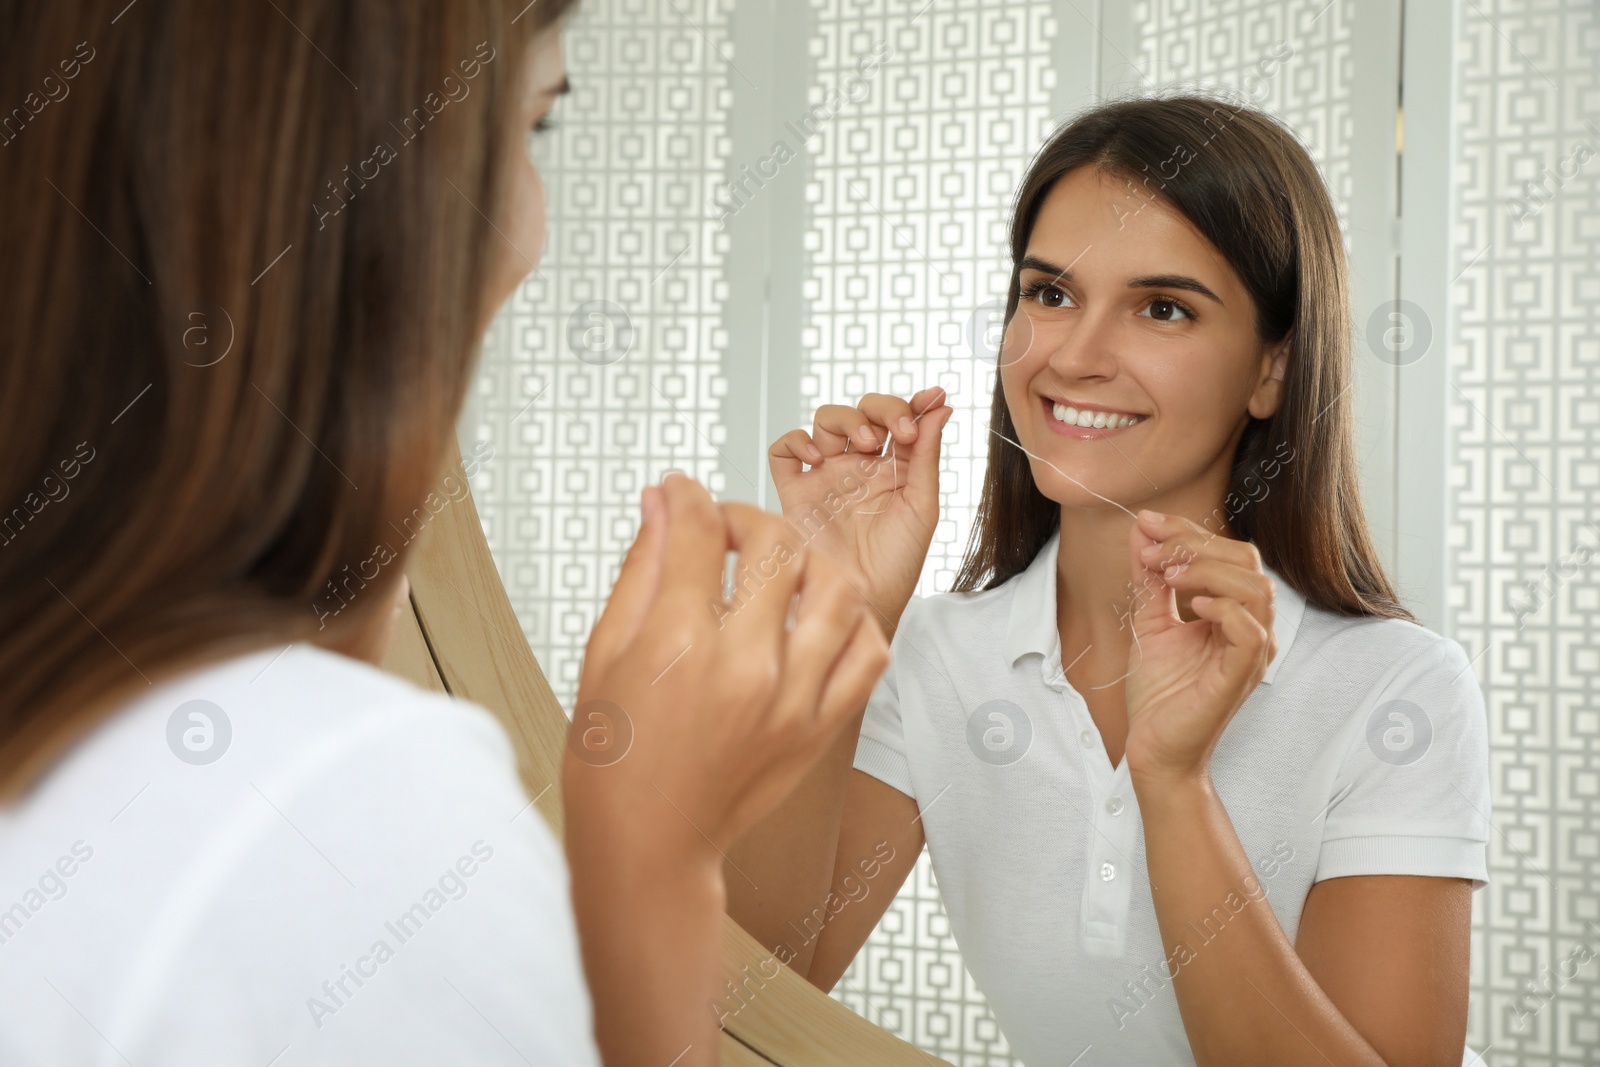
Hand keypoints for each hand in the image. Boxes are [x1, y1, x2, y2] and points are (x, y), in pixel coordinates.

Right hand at [565, 473, 890, 858]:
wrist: (650, 844)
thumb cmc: (616, 758)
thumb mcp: (606, 654)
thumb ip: (642, 569)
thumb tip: (662, 501)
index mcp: (677, 645)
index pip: (699, 529)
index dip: (687, 496)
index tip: (682, 495)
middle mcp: (744, 667)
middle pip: (776, 544)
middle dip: (748, 517)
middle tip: (727, 532)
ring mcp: (792, 699)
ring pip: (837, 587)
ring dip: (809, 560)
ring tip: (780, 568)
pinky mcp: (821, 728)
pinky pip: (869, 652)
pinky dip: (853, 621)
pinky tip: (818, 618)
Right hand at [767, 388, 952, 636]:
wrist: (863, 603)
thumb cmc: (896, 566)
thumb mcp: (922, 507)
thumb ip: (927, 455)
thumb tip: (941, 407)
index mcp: (893, 470)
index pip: (900, 420)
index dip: (913, 404)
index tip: (931, 399)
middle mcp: (858, 468)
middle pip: (862, 411)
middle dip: (883, 409)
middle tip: (899, 431)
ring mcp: (825, 477)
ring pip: (825, 421)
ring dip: (846, 420)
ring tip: (865, 444)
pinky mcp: (795, 492)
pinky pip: (784, 452)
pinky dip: (797, 442)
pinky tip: (819, 458)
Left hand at [1121, 511, 1276, 785]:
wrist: (1153, 747)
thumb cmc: (1159, 692)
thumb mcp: (1149, 621)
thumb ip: (1150, 577)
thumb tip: (1142, 528)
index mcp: (1235, 613)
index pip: (1229, 553)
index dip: (1188, 532)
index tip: (1146, 524)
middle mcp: (1252, 628)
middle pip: (1246, 561)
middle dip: (1195, 544)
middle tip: (1152, 552)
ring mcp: (1251, 652)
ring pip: (1255, 588)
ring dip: (1207, 570)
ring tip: (1168, 575)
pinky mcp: (1242, 675)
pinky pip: (1250, 631)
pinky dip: (1224, 608)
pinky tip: (1192, 607)